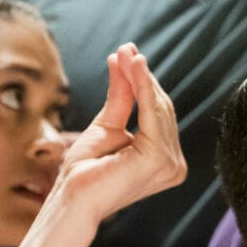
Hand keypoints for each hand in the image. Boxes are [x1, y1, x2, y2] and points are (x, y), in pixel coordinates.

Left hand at [56, 45, 187, 224]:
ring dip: (141, 78)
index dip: (144, 82)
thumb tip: (124, 59)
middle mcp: (174, 164)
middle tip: (125, 49)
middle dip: (141, 76)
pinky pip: (152, 115)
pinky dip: (144, 88)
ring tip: (126, 53)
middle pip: (160, 108)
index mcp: (165, 159)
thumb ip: (121, 95)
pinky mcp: (159, 159)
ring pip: (158, 108)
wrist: (71, 197)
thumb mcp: (107, 124)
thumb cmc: (85, 171)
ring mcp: (170, 164)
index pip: (159, 113)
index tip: (127, 54)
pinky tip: (135, 67)